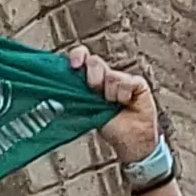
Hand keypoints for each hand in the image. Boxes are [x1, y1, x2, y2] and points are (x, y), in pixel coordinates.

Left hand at [69, 47, 162, 163]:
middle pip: (94, 62)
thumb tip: (59, 86)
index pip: (81, 57)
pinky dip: (123, 96)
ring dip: (110, 94)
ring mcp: (121, 78)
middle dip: (93, 79)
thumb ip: (76, 95)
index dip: (77, 56)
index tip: (74, 65)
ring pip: (110, 75)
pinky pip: (126, 82)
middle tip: (97, 94)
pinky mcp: (137, 82)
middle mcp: (105, 76)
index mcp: (90, 79)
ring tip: (114, 104)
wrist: (130, 139)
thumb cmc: (109, 125)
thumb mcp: (86, 109)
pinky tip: (126, 103)